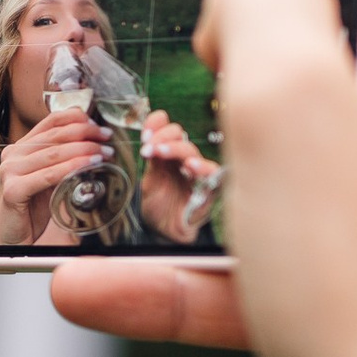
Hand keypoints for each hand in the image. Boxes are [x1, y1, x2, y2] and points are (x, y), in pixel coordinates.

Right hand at [0, 109, 109, 245]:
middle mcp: (12, 154)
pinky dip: (72, 167)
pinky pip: (49, 175)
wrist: (13, 238)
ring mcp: (10, 171)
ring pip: (54, 153)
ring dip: (84, 150)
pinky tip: (91, 165)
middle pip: (55, 135)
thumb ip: (63, 161)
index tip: (98, 125)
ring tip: (105, 153)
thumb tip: (94, 145)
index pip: (50, 121)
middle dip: (86, 133)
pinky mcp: (13, 190)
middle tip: (107, 138)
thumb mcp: (50, 178)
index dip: (76, 119)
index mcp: (20, 147)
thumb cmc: (33, 210)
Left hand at [137, 108, 218, 242]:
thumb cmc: (160, 206)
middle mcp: (183, 159)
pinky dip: (203, 166)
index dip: (157, 124)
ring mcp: (196, 172)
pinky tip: (190, 166)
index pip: (168, 128)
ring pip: (191, 150)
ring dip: (174, 147)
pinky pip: (212, 172)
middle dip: (161, 136)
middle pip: (179, 134)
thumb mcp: (149, 181)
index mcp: (168, 154)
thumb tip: (148, 137)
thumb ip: (151, 160)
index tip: (144, 132)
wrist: (165, 232)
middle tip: (147, 148)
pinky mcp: (208, 187)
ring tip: (159, 152)